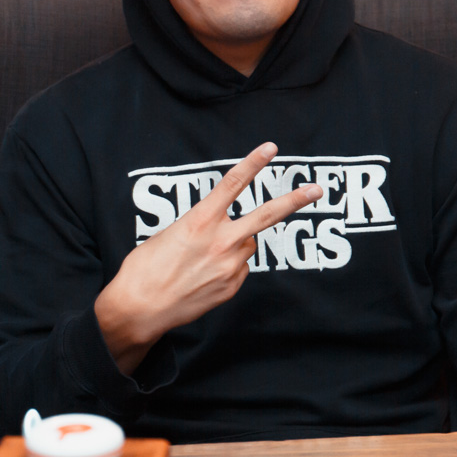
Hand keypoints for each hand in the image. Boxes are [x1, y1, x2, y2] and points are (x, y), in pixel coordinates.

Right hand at [95, 143, 322, 373]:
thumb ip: (200, 225)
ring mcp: (229, 266)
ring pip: (247, 244)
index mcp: (200, 221)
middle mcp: (220, 241)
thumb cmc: (145, 268)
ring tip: (204, 256)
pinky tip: (204, 275)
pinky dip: (227, 266)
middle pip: (266, 215)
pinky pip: (239, 267)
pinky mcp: (231, 285)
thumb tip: (220, 229)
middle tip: (317, 189)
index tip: (271, 148)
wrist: (140, 308)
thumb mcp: (169, 233)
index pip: (233, 184)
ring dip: (235, 243)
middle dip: (294, 200)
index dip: (253, 163)